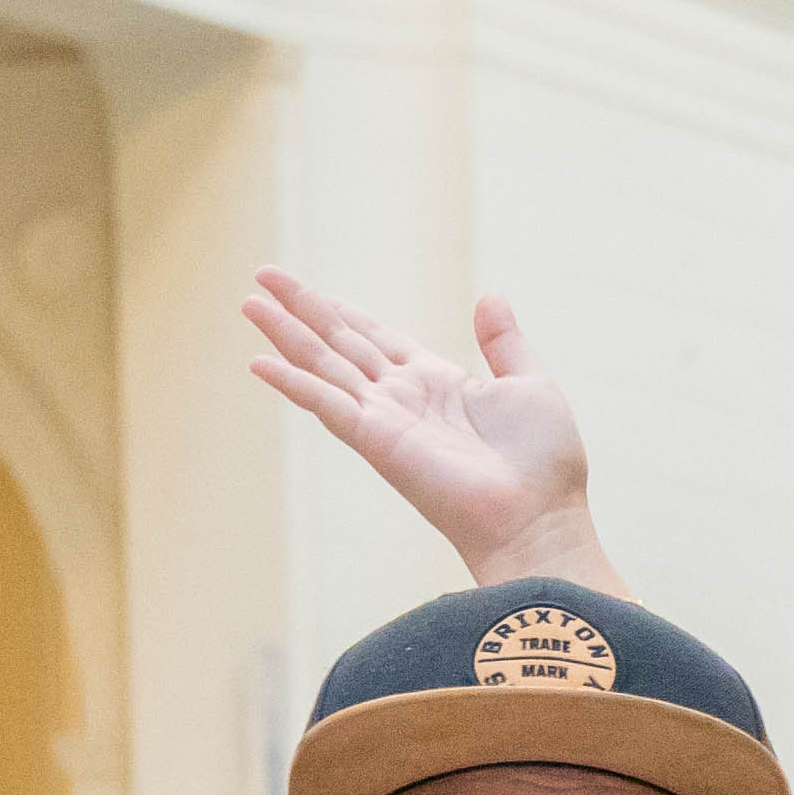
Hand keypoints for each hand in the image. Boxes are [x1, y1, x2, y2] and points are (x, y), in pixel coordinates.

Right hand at [239, 271, 610, 591]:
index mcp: (437, 383)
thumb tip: (490, 296)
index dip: (342, 312)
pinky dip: (292, 383)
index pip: (376, 338)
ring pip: (324, 365)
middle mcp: (403, 399)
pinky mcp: (378, 441)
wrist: (540, 517)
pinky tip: (258, 362)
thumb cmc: (544, 465)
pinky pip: (326, 403)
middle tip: (261, 277)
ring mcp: (386, 420)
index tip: (311, 291)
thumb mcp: (530, 385)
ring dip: (285, 334)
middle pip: (340, 343)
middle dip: (301, 309)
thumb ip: (504, 343)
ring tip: (248, 302)